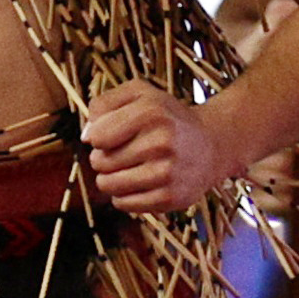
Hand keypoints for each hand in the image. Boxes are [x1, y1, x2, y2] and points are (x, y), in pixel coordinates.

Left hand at [78, 80, 231, 215]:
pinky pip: (123, 204)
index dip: (98, 136)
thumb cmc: (166, 117)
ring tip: (128, 167)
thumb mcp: (139, 94)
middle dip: (103, 158)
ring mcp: (167, 173)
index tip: (113, 133)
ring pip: (108, 185)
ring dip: (110, 178)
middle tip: (124, 151)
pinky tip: (139, 182)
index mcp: (151, 112)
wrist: (212, 145)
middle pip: (99, 162)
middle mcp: (161, 142)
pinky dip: (124, 195)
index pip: (96, 137)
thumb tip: (86, 137)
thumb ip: (103, 103)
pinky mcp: (170, 198)